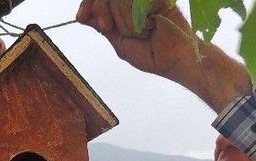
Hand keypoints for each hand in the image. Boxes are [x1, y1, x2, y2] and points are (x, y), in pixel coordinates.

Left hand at [75, 0, 195, 77]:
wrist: (175, 59)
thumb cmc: (151, 53)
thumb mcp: (119, 41)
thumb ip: (102, 26)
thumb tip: (83, 16)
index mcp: (124, 6)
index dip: (88, 4)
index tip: (80, 18)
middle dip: (102, 13)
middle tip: (109, 27)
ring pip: (118, 1)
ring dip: (126, 23)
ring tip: (143, 31)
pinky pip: (134, 3)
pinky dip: (139, 21)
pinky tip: (152, 26)